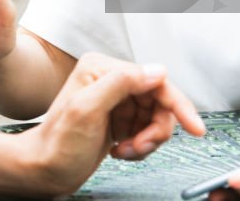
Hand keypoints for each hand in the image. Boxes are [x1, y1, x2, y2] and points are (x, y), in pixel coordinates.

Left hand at [18, 52, 205, 196]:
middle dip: (156, 129)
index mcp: (103, 68)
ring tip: (126, 151)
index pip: (154, 80)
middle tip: (141, 147)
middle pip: (159, 100)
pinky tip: (121, 151)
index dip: (177, 104)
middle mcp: (111, 79)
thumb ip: (121, 84)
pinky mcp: (119, 118)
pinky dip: (141, 145)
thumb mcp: (87, 110)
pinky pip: (147, 130)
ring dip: (147, 140)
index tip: (195, 128)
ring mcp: (116, 100)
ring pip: (156, 117)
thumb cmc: (58, 144)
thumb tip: (157, 70)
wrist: (44, 171)